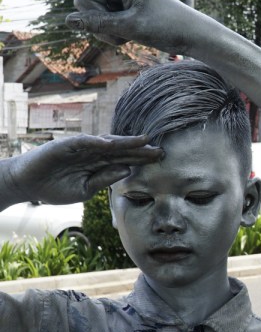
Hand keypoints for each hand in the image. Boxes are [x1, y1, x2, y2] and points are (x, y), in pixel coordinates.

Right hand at [1, 134, 162, 206]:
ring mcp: (80, 147)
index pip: (125, 160)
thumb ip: (104, 180)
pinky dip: (97, 142)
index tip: (160, 160)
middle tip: (161, 150)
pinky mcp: (65, 144)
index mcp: (99, 164)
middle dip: (141, 150)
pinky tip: (112, 143)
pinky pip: (84, 142)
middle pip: (121, 150)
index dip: (141, 160)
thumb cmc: (55, 188)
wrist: (27, 185)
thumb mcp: (85, 190)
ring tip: (143, 141)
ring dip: (125, 142)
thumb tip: (127, 170)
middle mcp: (93, 153)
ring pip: (107, 143)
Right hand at [26, 0, 207, 52]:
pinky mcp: (122, 10)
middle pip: (84, 0)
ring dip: (105, 30)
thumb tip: (69, 21)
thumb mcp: (132, 28)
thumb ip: (99, 24)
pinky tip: (130, 37)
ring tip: (130, 35)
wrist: (192, 35)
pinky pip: (102, 23)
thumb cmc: (168, 26)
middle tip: (122, 30)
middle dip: (96, 19)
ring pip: (92, 15)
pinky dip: (112, 34)